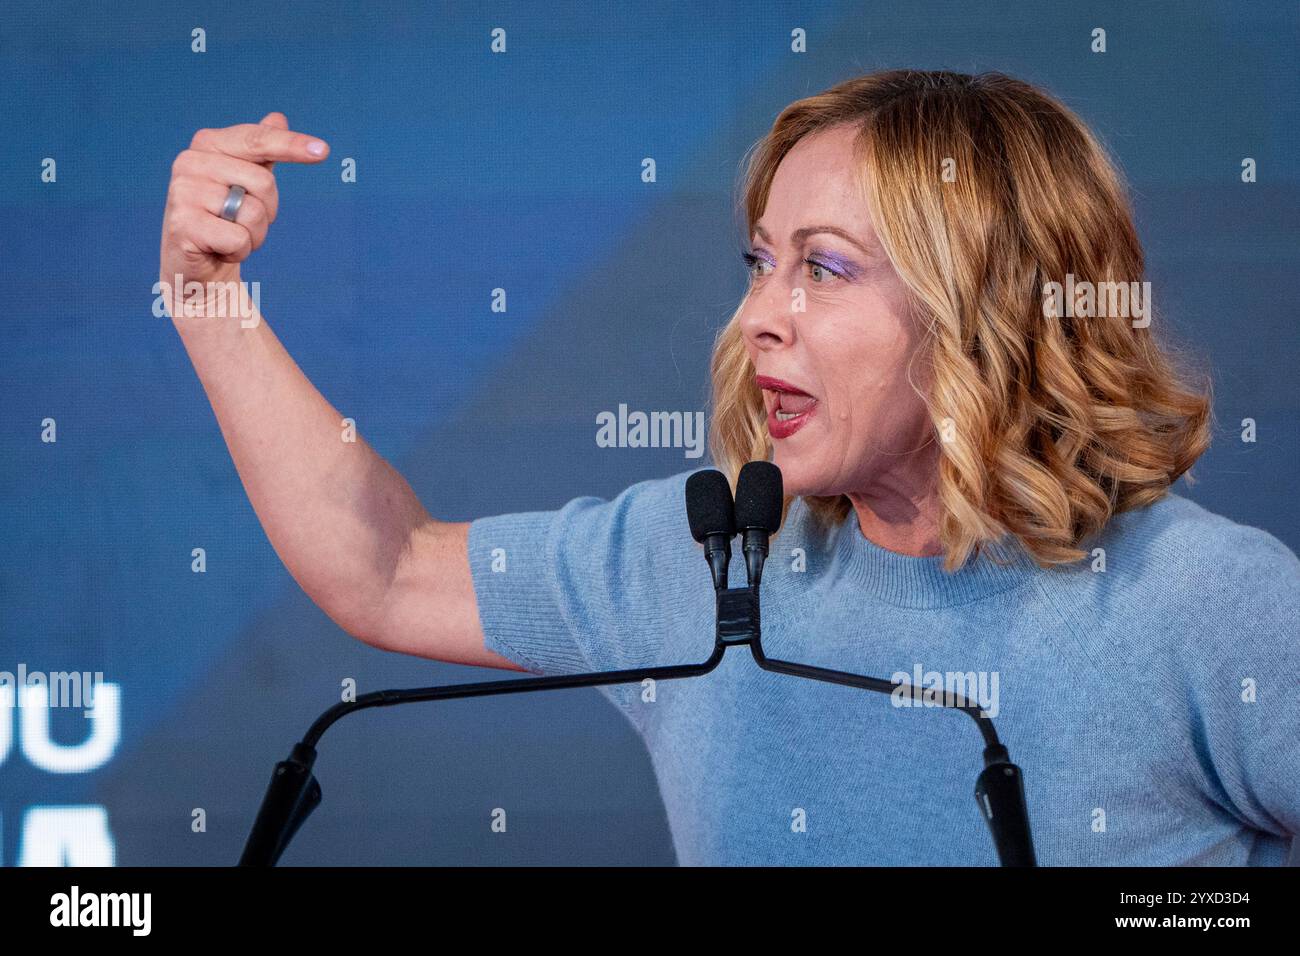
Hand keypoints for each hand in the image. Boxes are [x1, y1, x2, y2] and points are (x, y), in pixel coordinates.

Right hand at [160, 112, 327, 313]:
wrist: (195, 261)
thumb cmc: (225, 216)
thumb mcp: (245, 180)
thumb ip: (261, 150)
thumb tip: (277, 117)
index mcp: (207, 144)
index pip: (258, 140)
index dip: (291, 145)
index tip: (323, 150)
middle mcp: (190, 162)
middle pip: (263, 182)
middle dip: (267, 210)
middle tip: (244, 221)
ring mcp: (183, 192)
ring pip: (253, 213)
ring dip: (254, 234)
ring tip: (230, 234)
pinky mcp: (182, 225)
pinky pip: (238, 239)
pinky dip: (240, 251)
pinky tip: (219, 249)